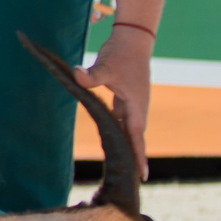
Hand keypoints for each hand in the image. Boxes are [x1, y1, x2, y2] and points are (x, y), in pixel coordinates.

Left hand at [81, 30, 152, 181]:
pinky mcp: (125, 98)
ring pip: (128, 130)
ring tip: (127, 168)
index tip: (143, 176)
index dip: (139, 156)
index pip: (137, 136)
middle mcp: (137, 108)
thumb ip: (91, 74)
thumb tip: (77, 74)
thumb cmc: (121, 53)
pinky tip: (112, 141)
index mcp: (136, 105)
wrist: (132, 39)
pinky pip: (122, 120)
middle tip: (135, 181)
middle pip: (135, 138)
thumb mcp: (106, 65)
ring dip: (128, 146)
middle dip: (136, 157)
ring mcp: (132, 103)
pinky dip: (119, 132)